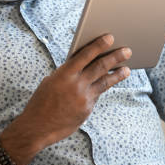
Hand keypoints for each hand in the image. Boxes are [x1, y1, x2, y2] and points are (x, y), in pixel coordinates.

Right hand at [0, 35, 130, 163]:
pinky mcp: (87, 110)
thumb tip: (84, 64)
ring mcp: (83, 99)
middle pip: (100, 67)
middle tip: (127, 50)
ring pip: (104, 83)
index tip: (110, 37)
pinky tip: (107, 84)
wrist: (37, 127)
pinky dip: (101, 88)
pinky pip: (96, 95)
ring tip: (126, 69)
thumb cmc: (41, 101)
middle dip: (115, 57)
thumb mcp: (51, 81)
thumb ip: (68, 73)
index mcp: (64, 74)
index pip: (85, 55)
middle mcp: (76, 85)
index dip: (99, 45)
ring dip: (117, 74)